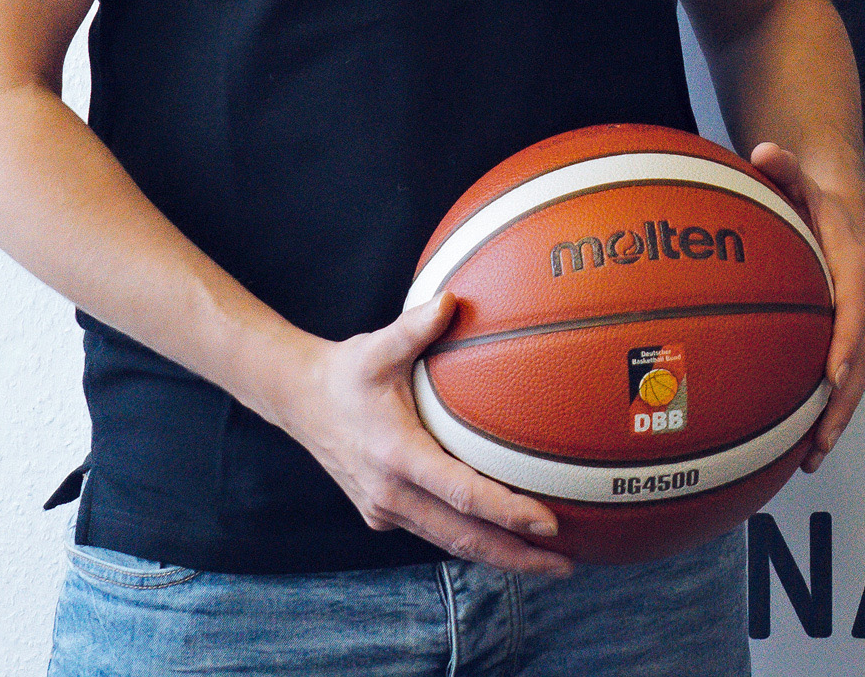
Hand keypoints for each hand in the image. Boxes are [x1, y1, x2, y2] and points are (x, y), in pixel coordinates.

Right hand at [290, 292, 572, 573]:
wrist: (298, 401)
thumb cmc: (345, 372)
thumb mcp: (378, 345)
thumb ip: (417, 325)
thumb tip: (452, 298)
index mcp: (396, 454)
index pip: (462, 493)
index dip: (507, 512)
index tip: (548, 522)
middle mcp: (391, 493)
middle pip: (465, 537)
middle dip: (517, 555)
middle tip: (566, 564)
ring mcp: (385, 510)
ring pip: (451, 543)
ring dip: (498, 556)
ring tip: (546, 562)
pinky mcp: (383, 515)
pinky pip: (434, 533)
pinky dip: (470, 540)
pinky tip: (501, 539)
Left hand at [749, 141, 864, 471]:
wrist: (849, 215)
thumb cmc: (817, 203)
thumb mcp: (801, 181)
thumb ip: (783, 168)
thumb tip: (764, 151)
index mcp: (859, 268)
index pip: (856, 312)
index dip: (846, 347)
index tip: (831, 378)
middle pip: (861, 360)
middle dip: (841, 403)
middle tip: (817, 440)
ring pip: (859, 378)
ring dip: (837, 418)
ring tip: (810, 456)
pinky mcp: (864, 339)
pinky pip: (851, 377)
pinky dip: (833, 409)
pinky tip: (806, 442)